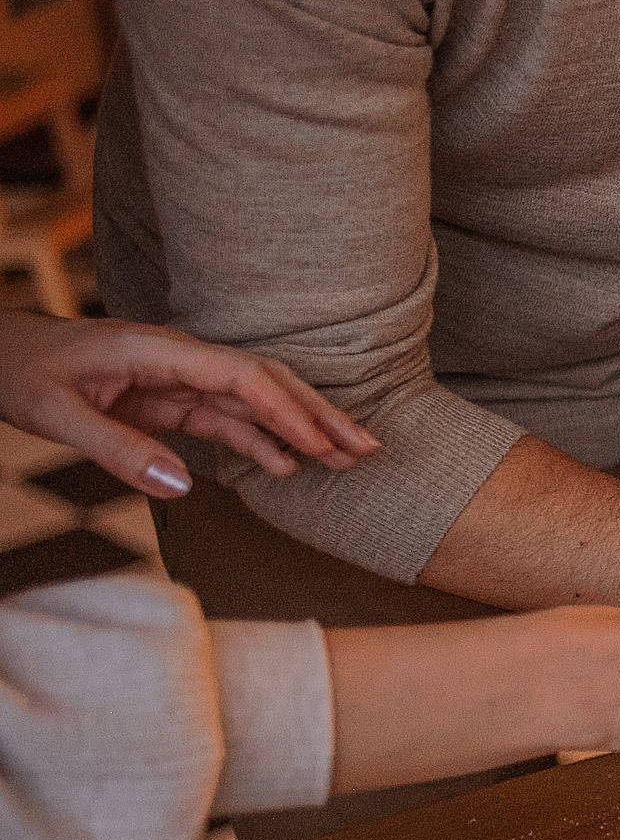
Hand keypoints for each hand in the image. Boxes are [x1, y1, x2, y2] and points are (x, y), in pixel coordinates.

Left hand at [0, 312, 377, 496]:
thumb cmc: (20, 373)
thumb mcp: (56, 414)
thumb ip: (118, 449)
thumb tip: (180, 488)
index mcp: (159, 351)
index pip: (243, 376)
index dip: (287, 410)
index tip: (320, 444)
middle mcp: (180, 361)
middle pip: (266, 383)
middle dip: (318, 415)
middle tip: (366, 448)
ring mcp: (179, 381)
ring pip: (255, 403)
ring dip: (300, 430)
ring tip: (346, 460)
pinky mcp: (170, 401)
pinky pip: (227, 421)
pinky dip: (261, 442)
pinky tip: (287, 467)